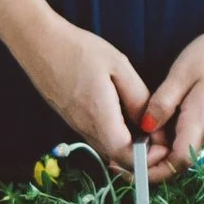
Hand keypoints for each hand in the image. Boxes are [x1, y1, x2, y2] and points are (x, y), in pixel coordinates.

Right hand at [16, 22, 149, 173]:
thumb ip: (138, 98)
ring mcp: (76, 127)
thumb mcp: (118, 66)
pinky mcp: (72, 121)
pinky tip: (126, 118)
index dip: (149, 158)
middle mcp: (86, 129)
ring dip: (130, 146)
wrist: (39, 44)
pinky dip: (116, 137)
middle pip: (118, 158)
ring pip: (108, 150)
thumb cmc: (79, 50)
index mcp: (99, 117)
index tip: (164, 142)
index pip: (126, 156)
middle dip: (143, 155)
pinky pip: (98, 138)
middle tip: (161, 135)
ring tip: (148, 127)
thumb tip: (151, 125)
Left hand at [139, 27, 203, 183]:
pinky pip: (188, 136)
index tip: (130, 170)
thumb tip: (145, 127)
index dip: (154, 173)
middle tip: (120, 159)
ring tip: (131, 144)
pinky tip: (152, 127)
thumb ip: (162, 103)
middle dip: (151, 167)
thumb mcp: (182, 74)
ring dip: (159, 153)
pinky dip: (169, 139)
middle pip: (178, 161)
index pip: (178, 163)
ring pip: (183, 149)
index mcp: (199, 122)